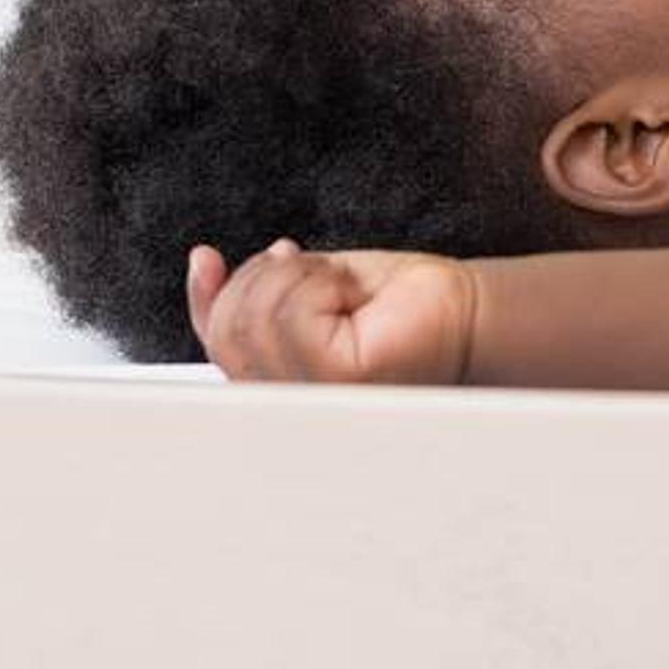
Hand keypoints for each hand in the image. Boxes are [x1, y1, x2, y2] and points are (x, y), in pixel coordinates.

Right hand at [187, 239, 473, 384]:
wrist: (467, 312)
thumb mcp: (311, 287)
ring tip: (342, 287)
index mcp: (280, 392)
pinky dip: (321, 279)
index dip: (204, 300)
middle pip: (229, 326)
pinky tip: (352, 292)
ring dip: (300, 275)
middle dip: (267, 277)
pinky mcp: (339, 381)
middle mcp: (291, 410)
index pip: (216, 346)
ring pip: (257, 313)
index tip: (207, 259)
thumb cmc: (400, 305)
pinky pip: (293, 311)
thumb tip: (200, 262)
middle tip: (321, 274)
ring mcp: (313, 401)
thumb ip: (254, 292)